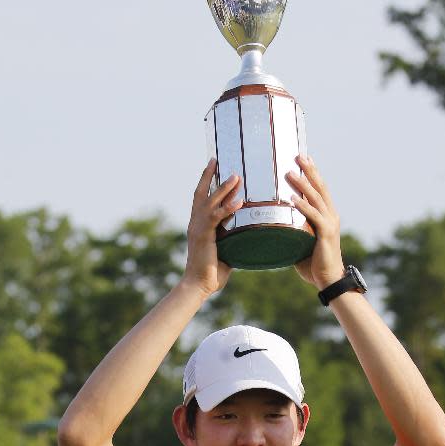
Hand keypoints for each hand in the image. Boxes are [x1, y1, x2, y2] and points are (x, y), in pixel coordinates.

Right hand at [182, 160, 240, 297]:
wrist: (198, 285)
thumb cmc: (212, 272)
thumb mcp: (226, 251)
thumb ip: (233, 239)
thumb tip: (249, 235)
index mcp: (198, 225)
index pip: (201, 199)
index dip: (206, 183)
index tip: (213, 167)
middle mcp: (195, 223)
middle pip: (200, 193)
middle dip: (208, 176)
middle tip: (216, 160)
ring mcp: (198, 228)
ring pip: (210, 202)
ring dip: (223, 188)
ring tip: (236, 176)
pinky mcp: (204, 236)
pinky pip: (216, 218)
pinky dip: (227, 208)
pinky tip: (239, 202)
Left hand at [285, 156, 344, 288]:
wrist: (328, 279)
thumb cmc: (314, 263)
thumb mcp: (301, 241)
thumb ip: (292, 229)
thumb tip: (273, 224)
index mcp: (326, 215)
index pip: (319, 189)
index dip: (312, 173)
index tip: (302, 159)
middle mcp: (331, 215)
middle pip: (320, 187)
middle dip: (309, 170)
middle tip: (297, 156)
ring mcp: (330, 223)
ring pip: (316, 198)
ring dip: (303, 185)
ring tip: (289, 173)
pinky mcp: (326, 234)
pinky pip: (314, 216)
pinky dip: (303, 206)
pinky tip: (292, 199)